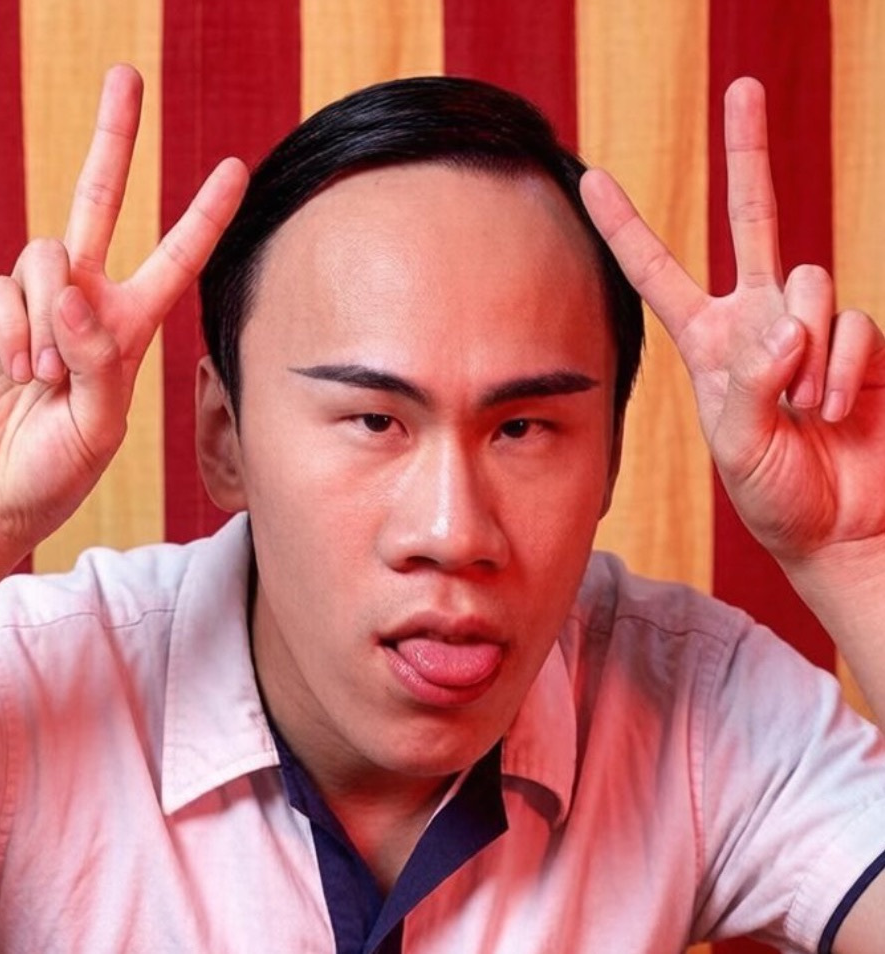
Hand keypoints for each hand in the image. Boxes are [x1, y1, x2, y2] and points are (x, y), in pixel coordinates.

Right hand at [0, 65, 247, 612]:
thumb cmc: (51, 472)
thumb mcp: (98, 427)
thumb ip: (97, 358)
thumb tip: (74, 288)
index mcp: (127, 330)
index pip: (174, 261)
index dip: (203, 216)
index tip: (234, 168)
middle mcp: (82, 304)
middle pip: (98, 202)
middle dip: (113, 140)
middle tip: (127, 75)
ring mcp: (32, 302)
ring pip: (47, 256)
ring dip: (49, 320)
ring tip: (43, 378)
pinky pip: (2, 290)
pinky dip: (12, 333)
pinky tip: (13, 372)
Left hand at [580, 77, 884, 570]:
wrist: (842, 527)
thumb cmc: (778, 496)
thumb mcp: (738, 446)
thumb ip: (750, 384)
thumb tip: (787, 324)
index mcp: (708, 343)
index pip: (657, 273)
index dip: (627, 227)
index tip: (593, 180)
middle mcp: (758, 320)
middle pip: (754, 218)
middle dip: (748, 153)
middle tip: (741, 87)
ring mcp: (814, 326)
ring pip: (810, 281)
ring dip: (808, 349)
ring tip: (805, 411)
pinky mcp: (864, 342)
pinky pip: (856, 324)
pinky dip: (845, 367)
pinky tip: (834, 409)